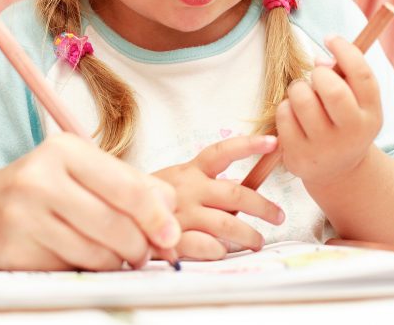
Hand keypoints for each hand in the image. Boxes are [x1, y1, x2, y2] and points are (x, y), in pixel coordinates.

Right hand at [0, 132, 179, 270]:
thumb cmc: (45, 187)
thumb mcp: (84, 170)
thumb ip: (131, 185)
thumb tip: (171, 209)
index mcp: (65, 150)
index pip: (128, 188)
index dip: (156, 217)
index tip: (171, 236)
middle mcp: (40, 178)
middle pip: (114, 225)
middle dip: (139, 247)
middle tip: (144, 253)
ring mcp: (22, 215)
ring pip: (95, 254)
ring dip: (116, 263)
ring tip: (117, 256)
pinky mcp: (13, 250)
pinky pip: (69, 269)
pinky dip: (87, 270)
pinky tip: (83, 258)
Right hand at [153, 135, 284, 259]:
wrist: (115, 217)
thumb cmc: (158, 200)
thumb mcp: (183, 181)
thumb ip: (217, 180)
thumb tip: (256, 172)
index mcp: (191, 171)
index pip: (222, 152)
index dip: (249, 145)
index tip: (274, 142)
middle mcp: (188, 190)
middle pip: (236, 193)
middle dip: (263, 206)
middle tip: (279, 216)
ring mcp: (181, 215)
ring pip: (227, 223)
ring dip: (249, 234)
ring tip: (258, 241)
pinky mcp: (172, 240)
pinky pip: (207, 247)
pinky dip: (220, 250)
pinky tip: (223, 251)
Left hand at [276, 35, 382, 185]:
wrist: (338, 171)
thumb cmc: (344, 123)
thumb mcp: (357, 104)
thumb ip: (345, 77)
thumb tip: (320, 59)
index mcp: (371, 114)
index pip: (362, 75)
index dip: (345, 50)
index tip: (330, 38)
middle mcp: (352, 133)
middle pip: (331, 89)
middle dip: (318, 73)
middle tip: (317, 77)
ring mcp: (325, 147)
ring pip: (302, 99)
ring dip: (298, 88)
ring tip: (303, 95)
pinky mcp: (300, 156)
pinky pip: (284, 115)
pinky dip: (285, 107)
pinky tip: (294, 115)